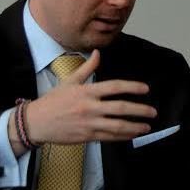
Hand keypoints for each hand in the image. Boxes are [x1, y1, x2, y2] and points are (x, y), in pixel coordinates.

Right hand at [23, 50, 156, 144]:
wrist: (37, 122)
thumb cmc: (53, 101)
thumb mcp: (69, 81)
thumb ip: (86, 68)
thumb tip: (98, 53)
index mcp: (86, 91)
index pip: (114, 87)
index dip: (132, 87)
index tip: (145, 89)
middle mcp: (89, 107)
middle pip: (120, 108)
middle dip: (140, 110)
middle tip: (152, 111)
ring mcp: (89, 123)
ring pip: (117, 126)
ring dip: (135, 126)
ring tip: (147, 126)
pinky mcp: (87, 136)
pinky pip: (109, 137)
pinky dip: (123, 136)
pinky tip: (132, 134)